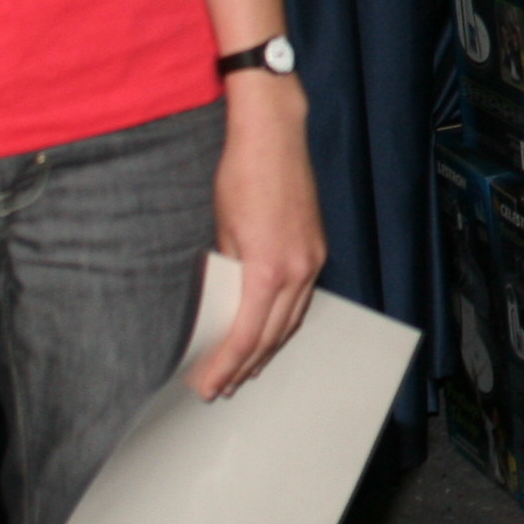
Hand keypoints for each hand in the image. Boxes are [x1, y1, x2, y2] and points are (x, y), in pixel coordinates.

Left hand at [192, 77, 324, 398]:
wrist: (275, 135)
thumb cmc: (241, 175)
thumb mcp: (222, 229)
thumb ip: (228, 271)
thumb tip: (225, 301)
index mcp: (269, 270)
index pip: (247, 336)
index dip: (226, 366)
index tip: (207, 385)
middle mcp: (298, 272)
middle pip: (272, 337)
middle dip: (245, 367)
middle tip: (221, 388)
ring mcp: (312, 261)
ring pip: (292, 322)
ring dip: (268, 350)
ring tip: (246, 371)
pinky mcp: (317, 250)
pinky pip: (302, 300)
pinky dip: (284, 323)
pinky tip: (271, 332)